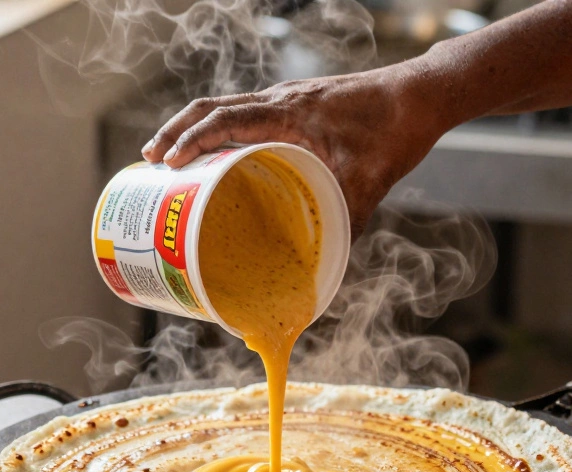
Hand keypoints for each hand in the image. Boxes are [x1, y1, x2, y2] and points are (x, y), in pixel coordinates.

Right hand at [142, 63, 451, 235]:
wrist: (422, 95)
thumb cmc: (395, 131)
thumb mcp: (369, 185)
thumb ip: (347, 227)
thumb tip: (326, 276)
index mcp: (290, 113)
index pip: (225, 118)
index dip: (190, 140)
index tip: (164, 164)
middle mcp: (281, 101)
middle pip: (210, 107)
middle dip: (175, 132)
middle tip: (149, 161)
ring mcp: (287, 100)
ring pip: (224, 105)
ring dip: (193, 128)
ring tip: (168, 157)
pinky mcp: (296, 105)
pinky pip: (245, 110)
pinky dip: (220, 127)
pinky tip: (216, 151)